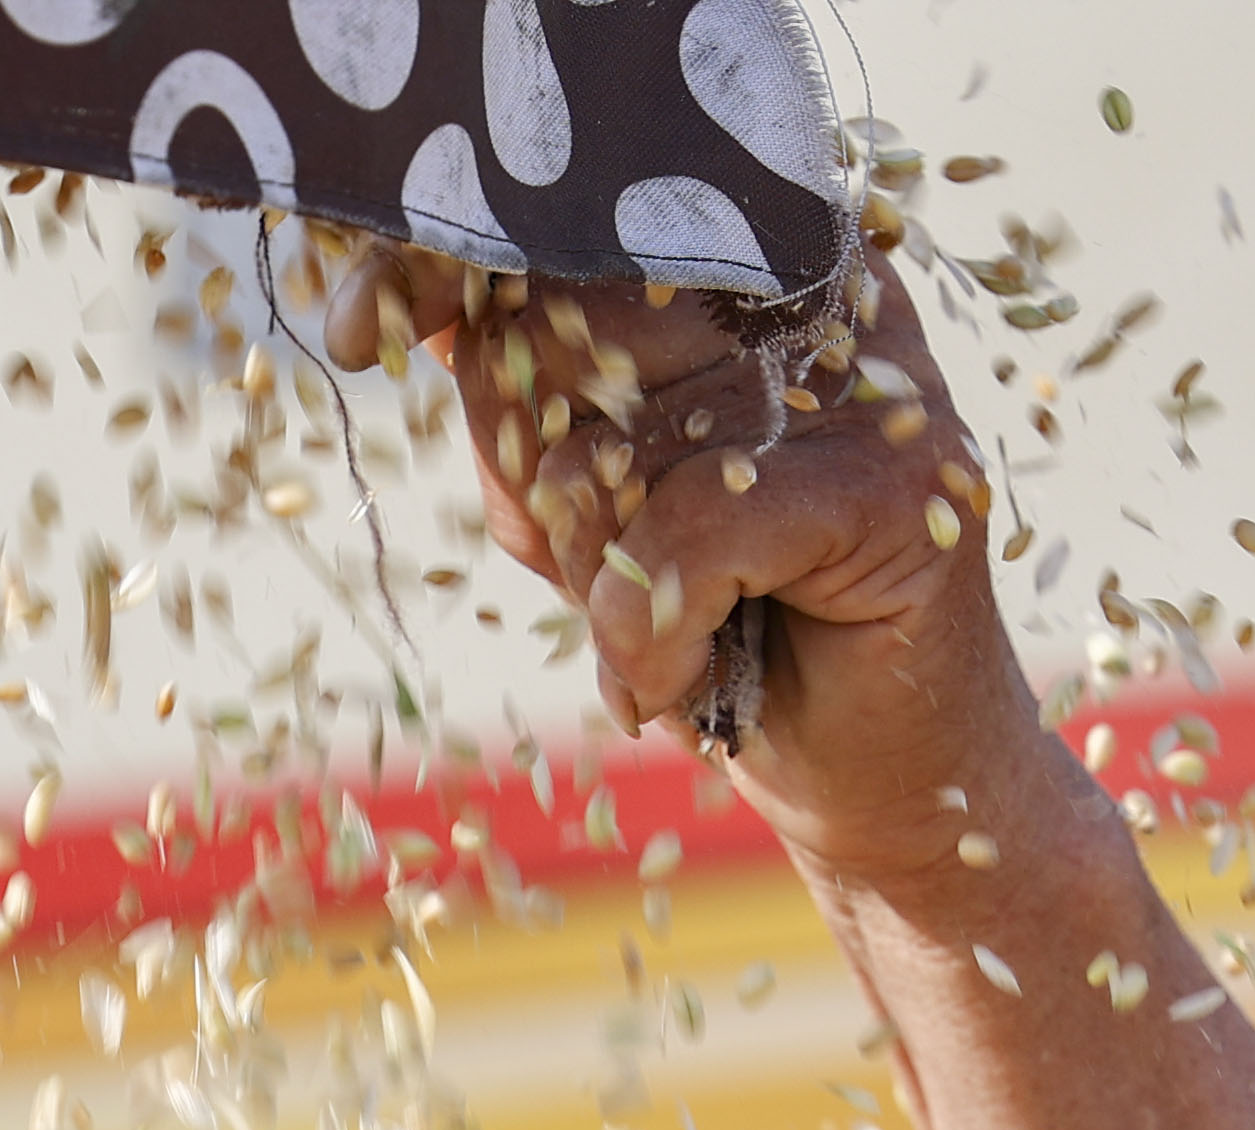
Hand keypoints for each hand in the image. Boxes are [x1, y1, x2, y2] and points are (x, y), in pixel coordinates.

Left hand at [323, 248, 1068, 896]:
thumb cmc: (733, 634)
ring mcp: (871, 380)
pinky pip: (687, 533)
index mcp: (747, 267)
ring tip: (668, 638)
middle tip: (600, 574)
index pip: (564, 225)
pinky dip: (655, 632)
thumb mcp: (595, 505)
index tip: (356, 330)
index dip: (447, 265)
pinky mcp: (898, 482)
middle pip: (567, 328)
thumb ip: (521, 396)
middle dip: (536, 481)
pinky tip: (687, 675)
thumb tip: (393, 309)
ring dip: (604, 588)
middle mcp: (819, 290)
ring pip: (616, 453)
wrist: (877, 779)